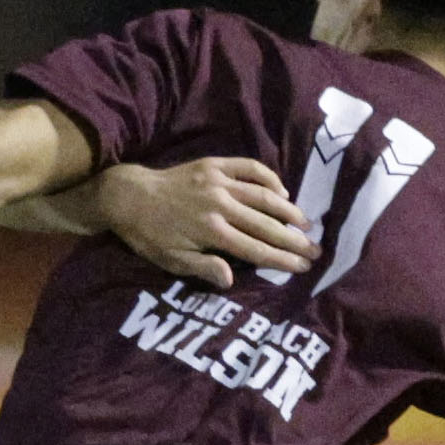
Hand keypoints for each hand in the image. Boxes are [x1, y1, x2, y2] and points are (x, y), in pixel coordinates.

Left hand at [98, 157, 316, 287]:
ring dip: (288, 211)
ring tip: (306, 224)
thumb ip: (203, 268)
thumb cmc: (149, 234)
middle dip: (294, 239)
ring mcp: (218, 181)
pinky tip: (282, 192)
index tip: (303, 266)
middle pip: (267, 225)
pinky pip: (249, 168)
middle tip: (316, 249)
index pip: (256, 249)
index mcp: (211, 232)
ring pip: (264, 196)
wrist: (129, 196)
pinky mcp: (214, 165)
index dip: (282, 259)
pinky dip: (269, 178)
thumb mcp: (170, 260)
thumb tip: (232, 280)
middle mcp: (220, 205)